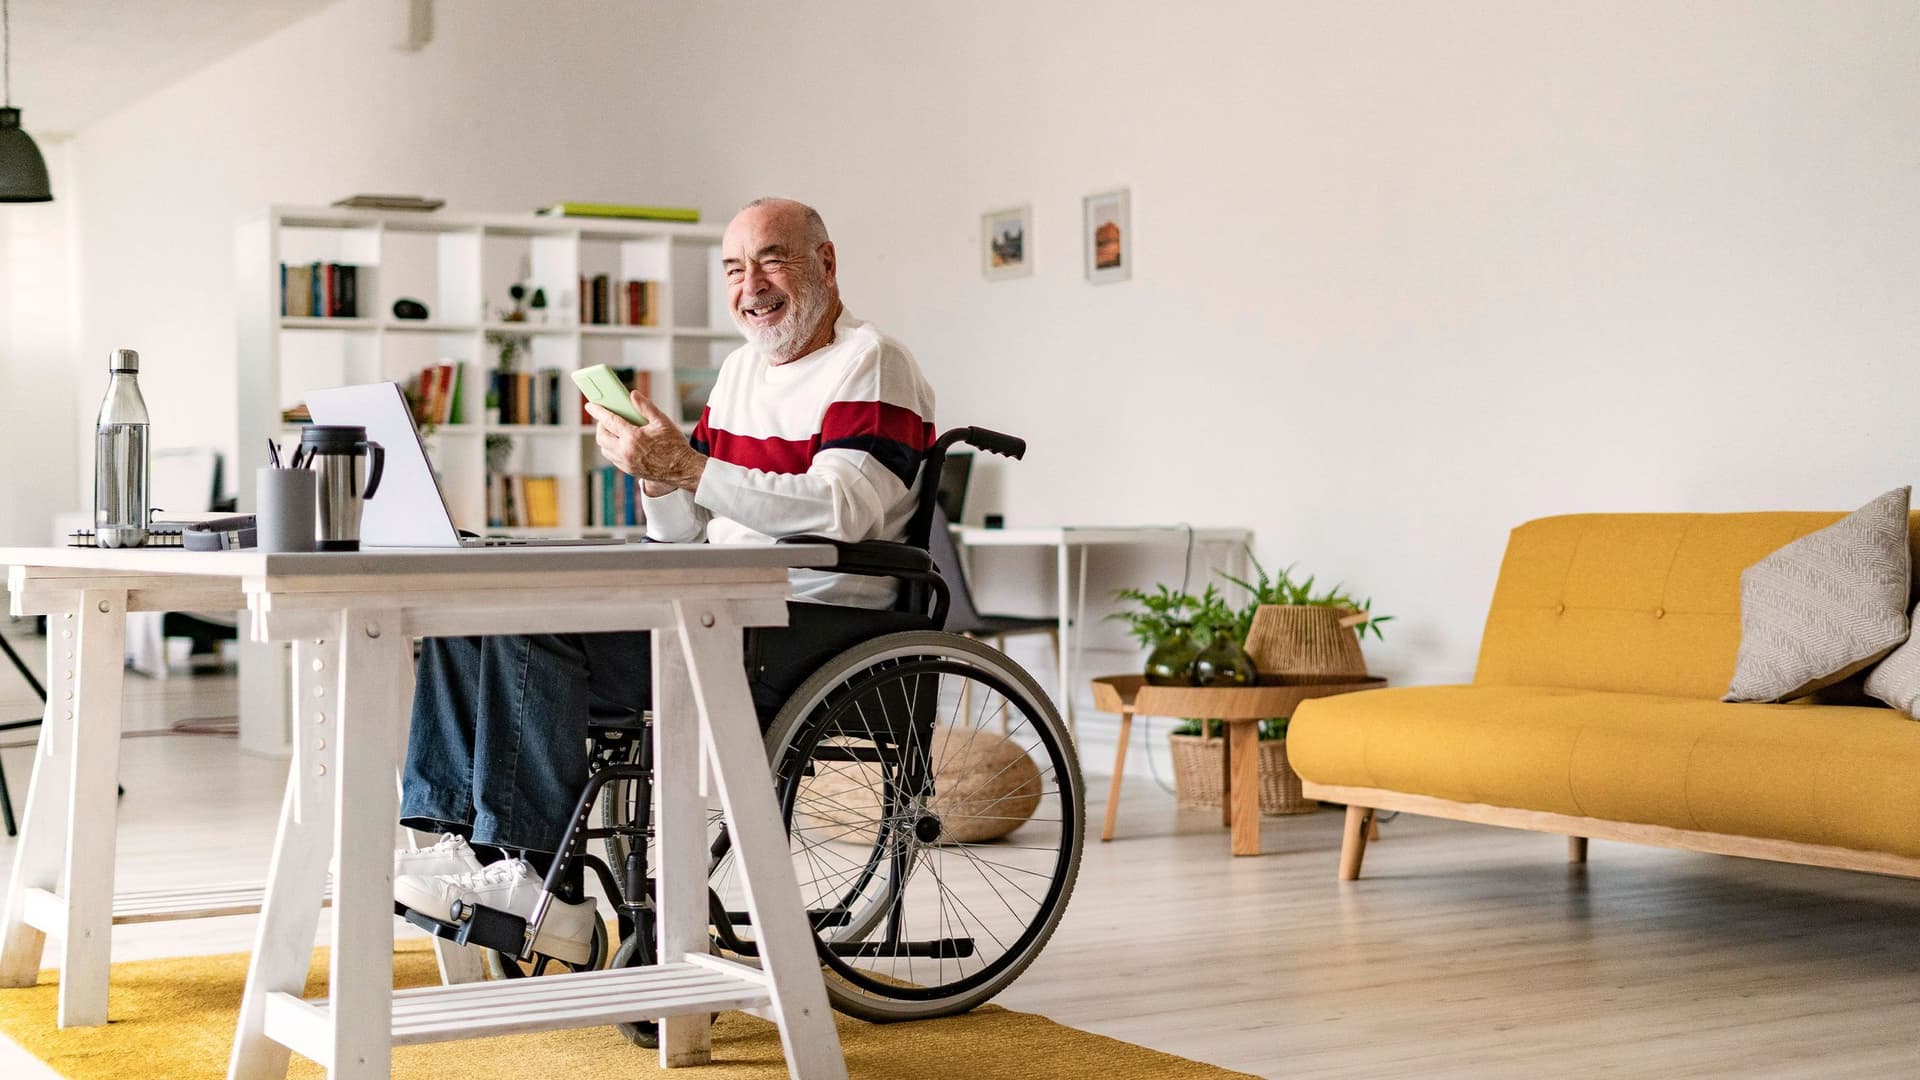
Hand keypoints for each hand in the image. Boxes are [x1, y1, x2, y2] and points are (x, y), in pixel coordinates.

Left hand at [588, 391, 705, 494]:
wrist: (683, 470)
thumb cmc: (675, 445)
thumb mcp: (662, 421)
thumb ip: (645, 407)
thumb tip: (632, 395)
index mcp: (633, 437)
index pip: (609, 421)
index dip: (598, 411)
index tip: (590, 405)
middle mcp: (625, 452)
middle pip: (601, 436)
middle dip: (600, 425)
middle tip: (607, 418)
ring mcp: (626, 463)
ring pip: (605, 449)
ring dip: (605, 438)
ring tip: (614, 430)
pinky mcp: (629, 471)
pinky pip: (613, 457)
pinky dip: (612, 448)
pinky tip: (622, 441)